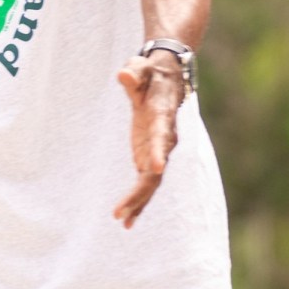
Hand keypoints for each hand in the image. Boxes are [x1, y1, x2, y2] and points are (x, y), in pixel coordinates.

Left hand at [113, 51, 184, 228]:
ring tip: (121, 221)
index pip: (162, 137)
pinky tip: (127, 221)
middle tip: (122, 211)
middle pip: (155, 171)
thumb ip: (134, 73)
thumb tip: (123, 75)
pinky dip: (137, 201)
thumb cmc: (150, 73)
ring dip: (137, 203)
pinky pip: (145, 183)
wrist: (167, 80)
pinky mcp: (150, 156)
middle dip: (140, 192)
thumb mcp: (141, 67)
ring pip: (150, 183)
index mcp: (162, 117)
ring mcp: (158, 150)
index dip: (158, 152)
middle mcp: (164, 139)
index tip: (155, 169)